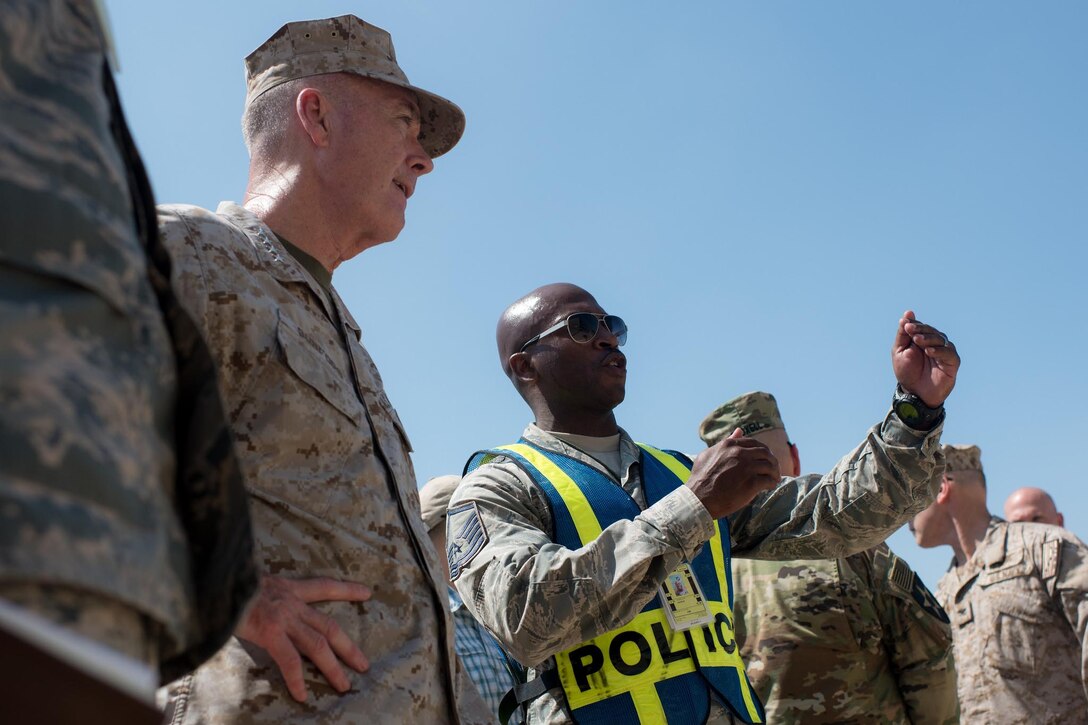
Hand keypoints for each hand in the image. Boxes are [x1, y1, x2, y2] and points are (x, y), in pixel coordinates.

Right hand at [235, 576, 371, 701]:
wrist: (216, 580)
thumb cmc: (229, 583)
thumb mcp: (253, 582)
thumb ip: (265, 596)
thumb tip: (263, 606)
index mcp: (289, 589)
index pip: (324, 587)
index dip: (346, 590)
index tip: (367, 593)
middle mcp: (291, 602)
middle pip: (329, 626)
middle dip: (348, 646)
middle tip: (363, 664)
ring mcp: (283, 618)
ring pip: (317, 645)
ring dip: (333, 667)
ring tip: (344, 686)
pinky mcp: (270, 632)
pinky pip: (289, 660)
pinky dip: (297, 679)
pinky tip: (302, 695)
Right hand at [687, 429, 780, 518]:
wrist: (699, 499)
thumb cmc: (700, 478)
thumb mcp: (708, 454)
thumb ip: (725, 441)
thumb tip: (739, 431)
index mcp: (729, 444)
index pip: (754, 443)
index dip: (762, 451)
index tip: (764, 458)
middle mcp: (739, 453)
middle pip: (765, 453)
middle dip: (772, 460)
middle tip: (773, 469)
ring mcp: (746, 467)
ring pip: (770, 465)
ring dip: (774, 472)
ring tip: (774, 478)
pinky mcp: (751, 483)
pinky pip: (769, 480)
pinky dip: (772, 483)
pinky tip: (770, 486)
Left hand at [892, 310, 959, 407]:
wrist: (914, 393)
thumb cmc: (907, 372)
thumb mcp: (900, 351)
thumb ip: (902, 334)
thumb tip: (908, 313)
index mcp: (923, 338)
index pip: (921, 326)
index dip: (914, 324)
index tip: (906, 324)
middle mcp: (936, 342)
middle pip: (931, 331)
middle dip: (920, 329)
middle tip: (911, 331)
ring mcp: (945, 351)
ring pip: (940, 339)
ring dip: (928, 338)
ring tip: (917, 340)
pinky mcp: (953, 362)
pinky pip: (948, 353)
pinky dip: (939, 351)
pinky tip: (929, 351)